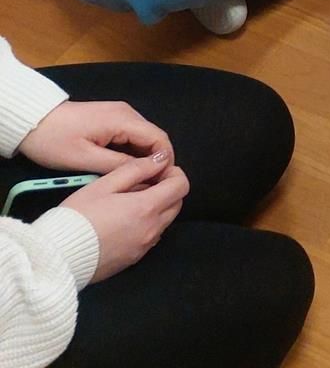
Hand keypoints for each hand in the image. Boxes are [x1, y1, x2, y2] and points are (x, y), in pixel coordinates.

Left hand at [18, 101, 172, 173]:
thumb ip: (118, 164)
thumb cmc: (54, 141)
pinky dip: (133, 151)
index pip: (159, 138)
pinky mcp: (111, 117)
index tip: (161, 181)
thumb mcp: (84, 159)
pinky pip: (131, 134)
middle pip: (153, 137)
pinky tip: (125, 167)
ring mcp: (119, 113)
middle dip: (156, 160)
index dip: (165, 160)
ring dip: (144, 157)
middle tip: (150, 185)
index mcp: (123, 120)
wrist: (31, 121)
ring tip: (139, 179)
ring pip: (143, 136)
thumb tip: (147, 171)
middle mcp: (127, 113)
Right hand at [62, 154, 188, 281]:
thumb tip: (160, 159)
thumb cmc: (78, 216)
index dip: (173, 173)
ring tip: (128, 203)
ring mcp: (145, 246)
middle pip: (176, 203)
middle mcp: (152, 229)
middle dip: (167, 190)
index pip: (182, 186)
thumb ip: (136, 169)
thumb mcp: (104, 185)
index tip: (156, 171)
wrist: (58, 257)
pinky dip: (146, 225)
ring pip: (165, 221)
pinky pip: (151, 237)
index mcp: (147, 207)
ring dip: (157, 208)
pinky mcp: (134, 259)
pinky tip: (122, 222)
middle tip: (141, 185)